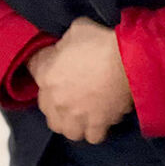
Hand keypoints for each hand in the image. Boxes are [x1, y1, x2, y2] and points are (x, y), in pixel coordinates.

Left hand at [30, 16, 133, 143]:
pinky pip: (93, 136)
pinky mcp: (98, 124)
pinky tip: (102, 119)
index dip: (46, 68)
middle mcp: (57, 100)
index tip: (57, 65)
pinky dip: (96, 129)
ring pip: (69, 131)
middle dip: (56, 105)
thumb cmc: (102, 41)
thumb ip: (65, 42)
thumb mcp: (77, 29)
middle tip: (70, 95)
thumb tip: (66, 46)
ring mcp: (76, 116)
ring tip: (83, 113)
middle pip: (48, 111)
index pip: (34, 71)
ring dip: (74, 123)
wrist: (129, 59)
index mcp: (46, 73)